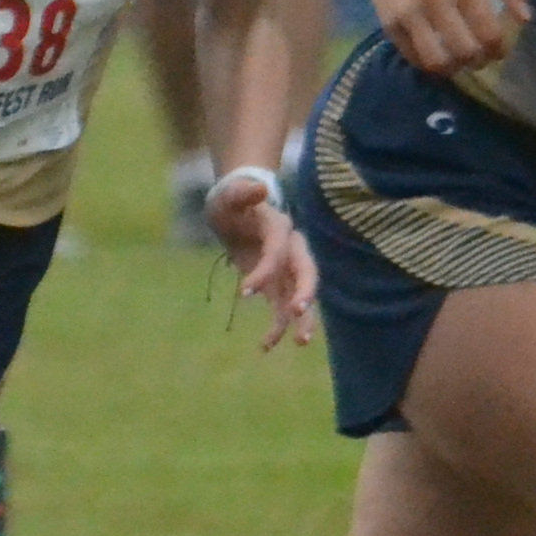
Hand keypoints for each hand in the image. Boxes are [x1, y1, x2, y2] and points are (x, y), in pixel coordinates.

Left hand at [208, 165, 318, 351]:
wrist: (236, 211)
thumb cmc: (231, 202)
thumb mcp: (229, 196)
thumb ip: (241, 193)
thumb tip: (259, 188)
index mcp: (279, 228)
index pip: (278, 252)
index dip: (265, 271)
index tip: (243, 292)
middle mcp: (290, 249)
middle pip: (306, 271)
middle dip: (305, 292)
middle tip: (298, 312)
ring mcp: (286, 268)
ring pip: (300, 295)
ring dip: (302, 318)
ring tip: (301, 342)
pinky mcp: (277, 283)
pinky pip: (282, 307)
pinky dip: (277, 327)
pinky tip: (265, 347)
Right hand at [366, 0, 524, 75]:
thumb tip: (525, 19)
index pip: (488, 32)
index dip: (498, 49)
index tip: (499, 51)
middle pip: (464, 50)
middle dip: (478, 61)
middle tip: (480, 59)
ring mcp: (410, 13)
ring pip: (435, 60)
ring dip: (453, 68)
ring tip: (458, 63)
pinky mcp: (390, 23)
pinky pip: (412, 56)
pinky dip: (428, 64)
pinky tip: (437, 57)